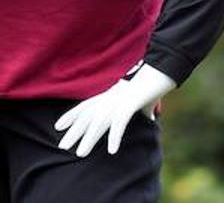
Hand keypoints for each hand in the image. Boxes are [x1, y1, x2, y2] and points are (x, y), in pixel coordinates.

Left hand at [55, 63, 176, 156]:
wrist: (164, 69)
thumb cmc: (156, 83)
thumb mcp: (146, 98)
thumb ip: (145, 109)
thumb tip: (151, 117)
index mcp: (111, 95)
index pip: (87, 105)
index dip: (72, 115)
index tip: (58, 126)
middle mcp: (111, 97)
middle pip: (89, 116)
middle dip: (75, 132)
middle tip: (62, 146)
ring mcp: (120, 100)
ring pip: (99, 122)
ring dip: (89, 139)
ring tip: (80, 154)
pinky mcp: (130, 104)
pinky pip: (119, 122)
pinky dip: (115, 136)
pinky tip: (112, 150)